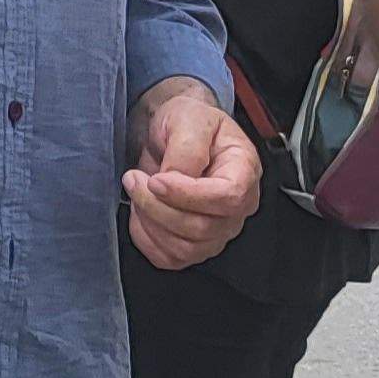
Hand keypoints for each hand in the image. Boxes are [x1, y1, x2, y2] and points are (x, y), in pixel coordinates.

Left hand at [123, 78, 263, 268]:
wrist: (172, 133)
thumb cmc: (187, 122)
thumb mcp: (189, 118)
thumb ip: (187, 149)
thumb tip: (174, 180)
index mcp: (244, 171)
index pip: (228, 198)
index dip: (188, 195)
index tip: (157, 179)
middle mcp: (238, 207)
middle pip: (201, 228)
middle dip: (157, 206)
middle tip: (134, 178)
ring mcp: (218, 230)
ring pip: (183, 248)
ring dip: (149, 221)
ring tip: (136, 190)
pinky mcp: (195, 245)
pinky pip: (169, 258)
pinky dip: (146, 239)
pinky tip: (140, 213)